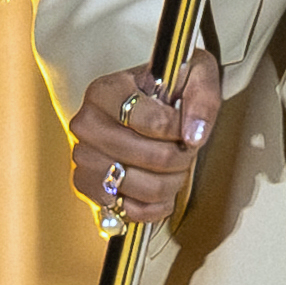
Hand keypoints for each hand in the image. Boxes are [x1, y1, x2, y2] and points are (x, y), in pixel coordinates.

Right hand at [68, 51, 215, 233]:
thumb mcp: (194, 74)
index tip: (184, 124)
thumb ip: (202, 97)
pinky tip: (161, 190)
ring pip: (143, 187)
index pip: (155, 122)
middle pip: (152, 158)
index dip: (181, 129)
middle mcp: (86, 125)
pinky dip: (154, 206)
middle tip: (185, 149)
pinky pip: (130, 210)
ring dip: (170, 183)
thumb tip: (194, 136)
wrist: (139, 105)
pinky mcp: (87, 187)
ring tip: (174, 168)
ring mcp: (84, 159)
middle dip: (181, 158)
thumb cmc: (167, 88)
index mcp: (105, 92)